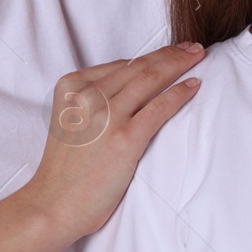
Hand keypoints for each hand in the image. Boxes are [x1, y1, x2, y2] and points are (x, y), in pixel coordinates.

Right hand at [18, 43, 204, 239]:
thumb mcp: (70, 120)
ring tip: (198, 58)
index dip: (150, 56)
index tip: (171, 51)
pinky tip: (193, 86)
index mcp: (71, 86)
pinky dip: (179, 94)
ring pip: (150, 79)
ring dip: (178, 65)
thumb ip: (93, 101)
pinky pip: (159, 107)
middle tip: (192, 47)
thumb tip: (132, 87)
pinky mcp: (125, 138)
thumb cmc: (64, 169)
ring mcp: (107, 116)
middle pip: (138, 66)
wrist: (53, 204)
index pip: (121, 64)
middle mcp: (88, 95)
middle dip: (169, 54)